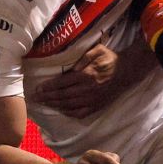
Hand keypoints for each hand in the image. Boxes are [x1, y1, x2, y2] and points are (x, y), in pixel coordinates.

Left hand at [35, 41, 154, 118]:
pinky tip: (61, 110)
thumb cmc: (110, 59)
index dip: (48, 87)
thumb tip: (71, 68)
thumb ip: (83, 57)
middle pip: (62, 96)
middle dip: (47, 97)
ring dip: (54, 105)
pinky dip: (68, 113)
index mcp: (86, 75)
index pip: (62, 83)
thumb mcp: (98, 50)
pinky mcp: (97, 106)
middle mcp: (87, 90)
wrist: (127, 72)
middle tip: (35, 98)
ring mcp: (92, 100)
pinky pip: (79, 113)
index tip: (38, 88)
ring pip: (68, 105)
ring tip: (44, 103)